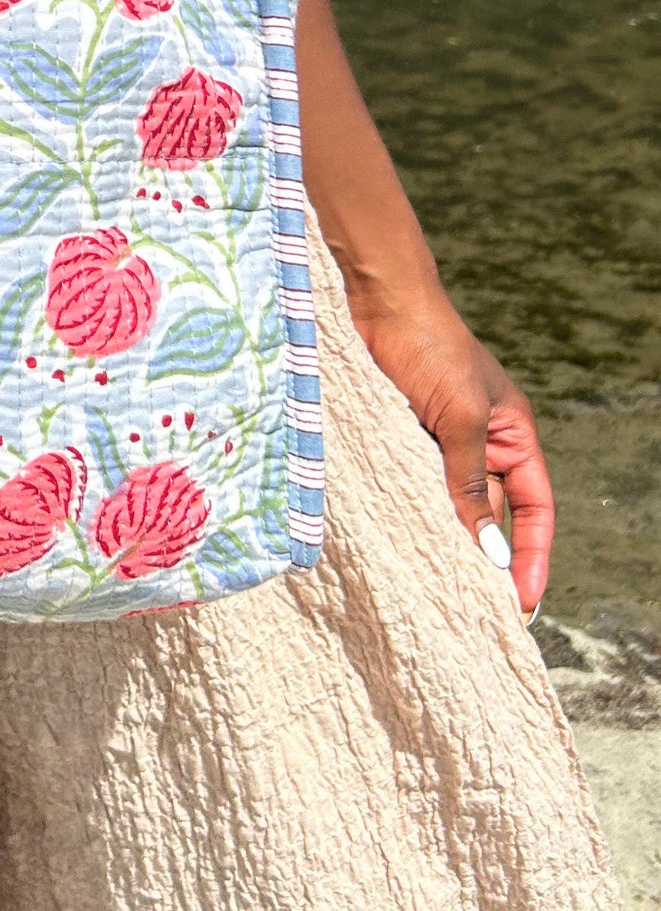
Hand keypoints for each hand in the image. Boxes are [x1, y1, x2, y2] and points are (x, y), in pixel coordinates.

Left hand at [344, 280, 553, 616]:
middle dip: (485, 556)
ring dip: (442, 538)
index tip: (524, 602)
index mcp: (511, 434)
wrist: (375, 301)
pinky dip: (407, 512)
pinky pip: (408, 486)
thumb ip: (470, 484)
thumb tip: (490, 554)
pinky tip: (397, 544)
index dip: (533, 553)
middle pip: (489, 512)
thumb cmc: (430, 347)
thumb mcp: (460, 418)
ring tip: (436, 589)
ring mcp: (435, 440)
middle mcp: (478, 441)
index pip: (534, 506)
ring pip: (446, 502)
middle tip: (473, 610)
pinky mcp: (397, 437)